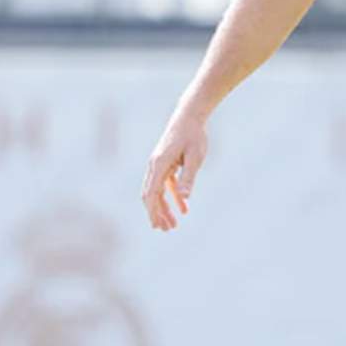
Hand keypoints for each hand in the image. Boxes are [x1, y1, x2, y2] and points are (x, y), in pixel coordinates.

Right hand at [141, 112, 208, 231]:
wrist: (190, 115)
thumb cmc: (193, 135)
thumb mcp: (195, 157)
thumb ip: (188, 178)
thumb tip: (185, 198)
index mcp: (160, 164)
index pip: (152, 193)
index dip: (153, 211)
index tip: (158, 225)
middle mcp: (155, 165)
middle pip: (151, 195)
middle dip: (157, 214)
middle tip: (166, 230)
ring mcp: (159, 165)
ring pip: (157, 192)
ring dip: (164, 209)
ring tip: (172, 225)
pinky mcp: (166, 163)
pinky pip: (167, 185)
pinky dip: (173, 197)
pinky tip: (184, 209)